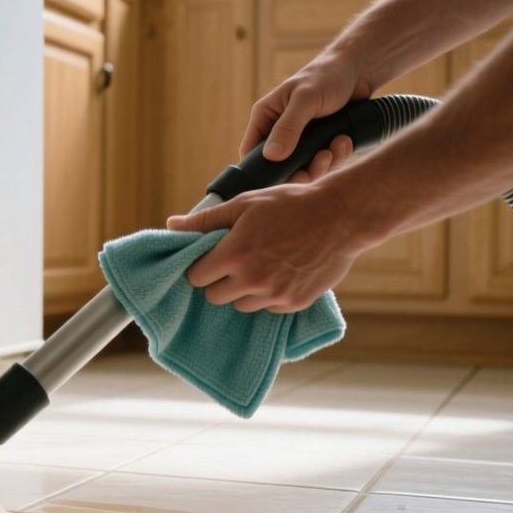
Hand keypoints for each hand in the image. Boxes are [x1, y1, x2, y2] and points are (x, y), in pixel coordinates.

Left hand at [165, 182, 367, 312]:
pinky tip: (278, 273)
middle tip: (231, 263)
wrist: (340, 216)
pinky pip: (267, 308)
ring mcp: (274, 295)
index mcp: (234, 255)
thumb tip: (171, 225)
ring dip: (242, 291)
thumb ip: (204, 220)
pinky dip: (267, 296)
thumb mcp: (243, 204)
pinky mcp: (294, 303)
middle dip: (217, 281)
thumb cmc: (289, 204)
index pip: (195, 277)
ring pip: (240, 305)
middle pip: (214, 297)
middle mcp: (252, 280)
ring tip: (258, 265)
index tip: (207, 259)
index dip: (199, 267)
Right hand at [244, 55, 369, 164]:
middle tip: (319, 163)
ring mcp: (302, 140)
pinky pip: (327, 163)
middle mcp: (280, 132)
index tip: (281, 179)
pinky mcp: (323, 144)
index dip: (261, 170)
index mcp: (266, 118)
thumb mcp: (305, 99)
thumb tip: (271, 156)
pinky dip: (338, 156)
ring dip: (324, 163)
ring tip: (337, 145)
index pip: (252, 152)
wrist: (357, 71)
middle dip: (302, 171)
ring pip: (306, 168)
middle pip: (281, 167)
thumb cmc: (325, 76)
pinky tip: (344, 140)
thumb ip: (288, 127)